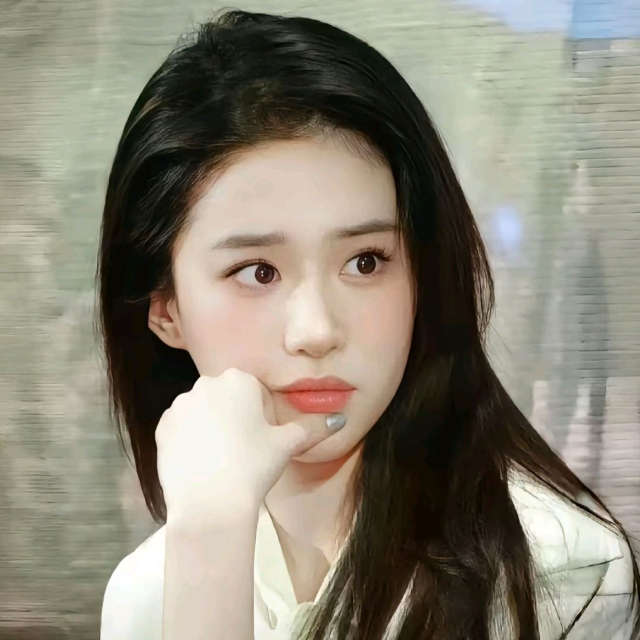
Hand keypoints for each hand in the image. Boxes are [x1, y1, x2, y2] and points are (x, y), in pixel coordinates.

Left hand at [155, 367, 340, 530]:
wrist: (210, 504)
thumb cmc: (254, 466)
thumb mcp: (287, 444)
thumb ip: (315, 427)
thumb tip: (340, 419)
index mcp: (239, 380)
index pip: (255, 391)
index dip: (262, 416)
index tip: (263, 439)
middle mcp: (206, 384)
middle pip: (228, 398)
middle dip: (236, 417)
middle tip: (245, 450)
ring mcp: (180, 405)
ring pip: (204, 411)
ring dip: (213, 427)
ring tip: (223, 459)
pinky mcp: (163, 427)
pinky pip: (182, 427)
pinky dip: (191, 440)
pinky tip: (203, 461)